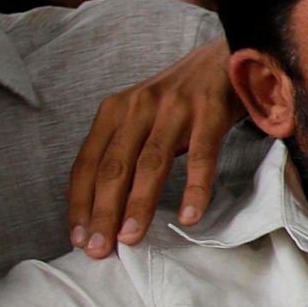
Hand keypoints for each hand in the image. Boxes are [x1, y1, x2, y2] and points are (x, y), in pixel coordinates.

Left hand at [68, 41, 244, 257]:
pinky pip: (201, 155)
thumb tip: (107, 204)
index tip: (78, 238)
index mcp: (115, 110)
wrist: (229, 56)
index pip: (87, 163)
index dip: (80, 203)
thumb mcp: (144, 117)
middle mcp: (138, 106)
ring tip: (131, 238)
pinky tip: (189, 216)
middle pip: (114, 166)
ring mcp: (175, 108)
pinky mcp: (211, 111)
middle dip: (102, 211)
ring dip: (138, 204)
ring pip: (150, 163)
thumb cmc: (184, 97)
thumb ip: (126, 149)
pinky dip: (194, 188)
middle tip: (98, 249)